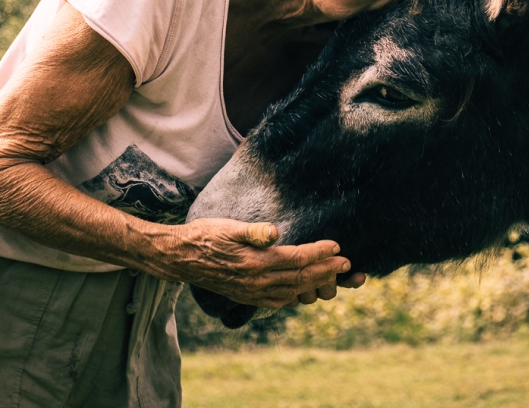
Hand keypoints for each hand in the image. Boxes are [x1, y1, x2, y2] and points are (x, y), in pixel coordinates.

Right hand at [154, 218, 356, 308]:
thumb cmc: (206, 235)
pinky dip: (295, 298)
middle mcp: (258, 283)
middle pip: (301, 278)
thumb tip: (274, 231)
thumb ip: (253, 231)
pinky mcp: (247, 297)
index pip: (298, 259)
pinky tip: (303, 295)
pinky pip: (278, 302)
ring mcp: (253, 293)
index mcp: (257, 263)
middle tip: (348, 266)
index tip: (338, 246)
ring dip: (316, 286)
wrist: (180, 258)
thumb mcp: (229, 227)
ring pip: (293, 292)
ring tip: (335, 280)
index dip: (320, 253)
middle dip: (327, 272)